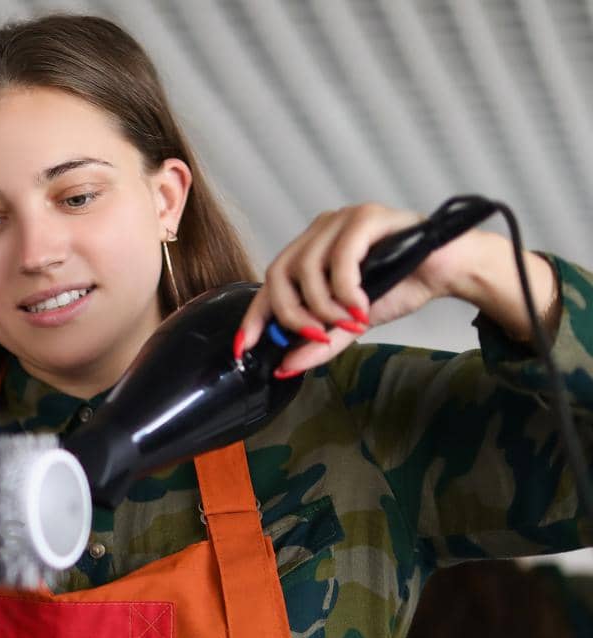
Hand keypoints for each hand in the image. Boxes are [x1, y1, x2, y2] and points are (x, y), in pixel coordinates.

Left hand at [236, 203, 485, 376]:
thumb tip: (287, 366)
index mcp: (310, 250)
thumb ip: (320, 342)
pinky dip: (346, 290)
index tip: (243, 347)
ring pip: (306, 269)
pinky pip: (340, 259)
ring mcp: (341, 220)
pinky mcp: (366, 217)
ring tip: (351, 320)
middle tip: (320, 335)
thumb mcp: (351, 323)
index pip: (269, 284)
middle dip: (293, 315)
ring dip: (324, 306)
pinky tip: (362, 306)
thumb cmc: (401, 285)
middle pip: (279, 275)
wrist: (449, 269)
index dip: (253, 317)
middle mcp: (319, 231)